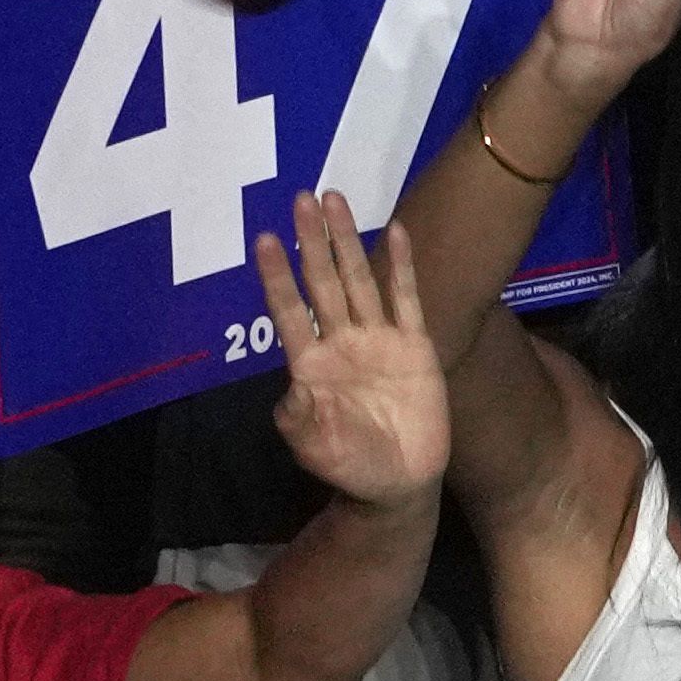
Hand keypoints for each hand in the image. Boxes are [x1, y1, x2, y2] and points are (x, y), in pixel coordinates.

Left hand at [259, 195, 444, 505]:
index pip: (290, 310)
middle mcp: (342, 342)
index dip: (278, 275)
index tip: (265, 238)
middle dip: (312, 240)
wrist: (398, 483)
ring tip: (335, 199)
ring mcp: (379, 340)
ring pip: (360, 280)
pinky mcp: (415, 346)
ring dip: (347, 240)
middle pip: (323, 281)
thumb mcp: (315, 449)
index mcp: (312, 364)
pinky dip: (401, 266)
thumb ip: (301, 419)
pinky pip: (407, 299)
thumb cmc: (350, 467)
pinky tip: (397, 231)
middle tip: (302, 197)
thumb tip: (293, 387)